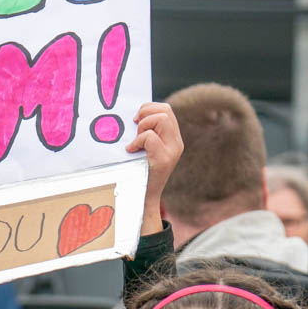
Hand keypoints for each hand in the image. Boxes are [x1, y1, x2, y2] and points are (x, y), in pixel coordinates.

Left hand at [125, 101, 181, 233]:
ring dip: (142, 126)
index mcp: (173, 138)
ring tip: (136, 141)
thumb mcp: (145, 150)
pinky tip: (131, 150)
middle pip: (165, 110)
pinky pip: (150, 137)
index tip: (135, 121)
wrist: (143, 199)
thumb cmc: (139, 173)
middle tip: (134, 128)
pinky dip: (137, 141)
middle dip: (145, 114)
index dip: (148, 109)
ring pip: (160, 118)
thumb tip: (132, 116)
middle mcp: (176, 143)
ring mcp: (172, 151)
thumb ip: (146, 133)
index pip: (166, 109)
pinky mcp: (163, 159)